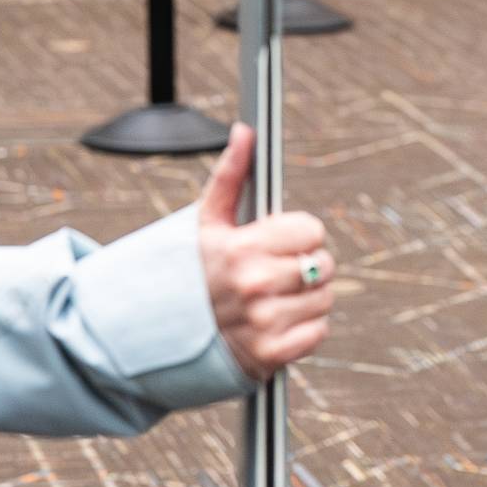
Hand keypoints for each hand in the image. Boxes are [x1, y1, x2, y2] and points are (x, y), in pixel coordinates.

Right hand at [196, 123, 334, 381]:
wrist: (161, 336)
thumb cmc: (192, 273)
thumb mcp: (207, 222)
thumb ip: (232, 174)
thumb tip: (246, 131)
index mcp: (242, 248)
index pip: (312, 231)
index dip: (299, 235)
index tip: (280, 243)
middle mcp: (255, 285)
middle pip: (323, 265)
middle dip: (306, 265)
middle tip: (279, 271)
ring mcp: (264, 323)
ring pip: (325, 299)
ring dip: (308, 298)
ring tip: (276, 297)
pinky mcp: (271, 355)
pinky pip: (318, 332)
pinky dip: (305, 329)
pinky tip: (278, 322)